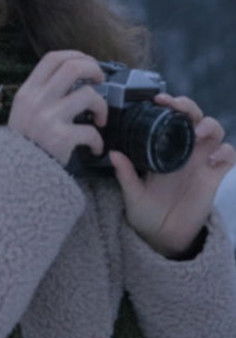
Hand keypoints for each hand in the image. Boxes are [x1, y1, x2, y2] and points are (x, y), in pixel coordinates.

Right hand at [7, 50, 107, 165]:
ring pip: (88, 95)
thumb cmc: (24, 142)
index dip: (75, 55)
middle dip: (94, 69)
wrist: (14, 175)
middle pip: (73, 68)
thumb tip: (71, 78)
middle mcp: (37, 100)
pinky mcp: (61, 138)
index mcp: (27, 91)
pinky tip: (95, 147)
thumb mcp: (23, 111)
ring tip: (100, 119)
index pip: (52, 58)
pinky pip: (91, 131)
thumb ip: (41, 94)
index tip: (87, 63)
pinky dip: (98, 140)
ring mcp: (49, 118)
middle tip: (100, 80)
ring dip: (102, 106)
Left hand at [110, 93, 235, 257]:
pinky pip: (228, 156)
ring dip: (209, 126)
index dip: (170, 104)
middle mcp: (184, 149)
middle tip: (178, 109)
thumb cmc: (145, 211)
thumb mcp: (132, 193)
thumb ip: (125, 174)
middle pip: (195, 116)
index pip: (171, 116)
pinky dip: (225, 153)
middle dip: (189, 107)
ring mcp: (201, 161)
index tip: (159, 100)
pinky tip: (213, 159)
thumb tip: (113, 154)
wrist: (163, 237)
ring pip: (215, 131)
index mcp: (163, 147)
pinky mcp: (215, 177)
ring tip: (197, 133)